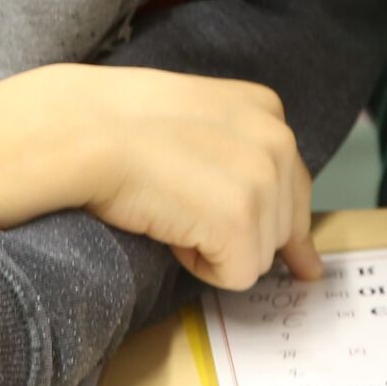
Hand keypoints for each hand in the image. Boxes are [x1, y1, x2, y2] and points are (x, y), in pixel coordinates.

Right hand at [0, 64, 321, 288]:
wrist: (85, 129)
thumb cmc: (119, 124)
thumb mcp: (195, 120)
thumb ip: (236, 152)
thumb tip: (264, 212)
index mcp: (266, 109)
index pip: (294, 185)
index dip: (284, 225)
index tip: (301, 263)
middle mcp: (279, 141)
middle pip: (279, 228)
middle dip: (235, 235)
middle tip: (180, 208)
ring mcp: (264, 180)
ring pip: (258, 256)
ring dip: (213, 248)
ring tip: (168, 208)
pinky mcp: (241, 221)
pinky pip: (235, 276)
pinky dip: (199, 267)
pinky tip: (169, 229)